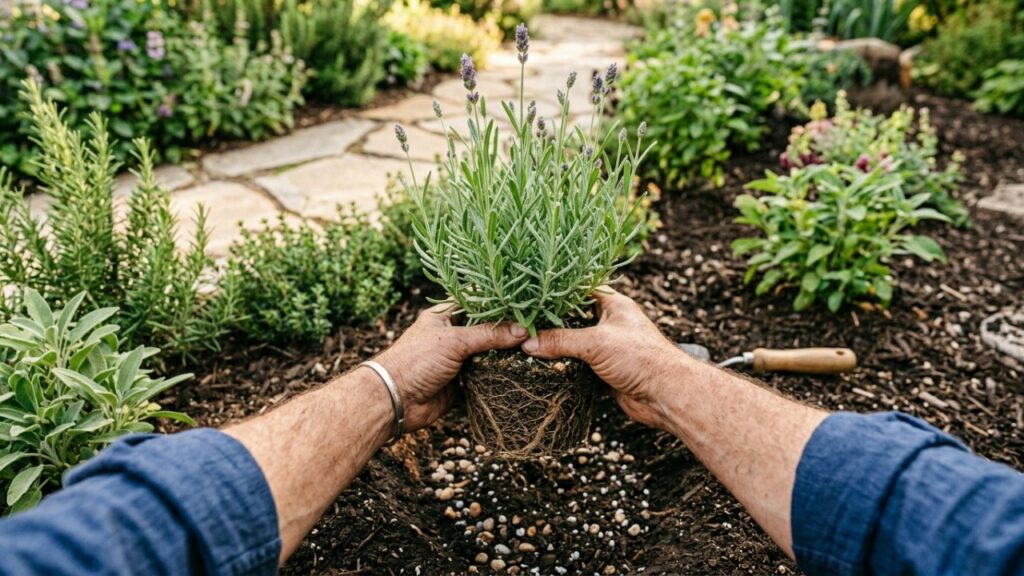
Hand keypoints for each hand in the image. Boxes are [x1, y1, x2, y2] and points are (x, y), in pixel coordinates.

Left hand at [374, 304, 527, 431]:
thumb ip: (488, 335)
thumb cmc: (416, 361)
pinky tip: (519, 370)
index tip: (525, 302)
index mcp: (445, 316)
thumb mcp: (454, 341)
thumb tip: (522, 330)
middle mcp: (452, 335)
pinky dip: (499, 375)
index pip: (477, 303)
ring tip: (533, 348)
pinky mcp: (461, 382)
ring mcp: (457, 360)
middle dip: (507, 331)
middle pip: (486, 330)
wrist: (394, 401)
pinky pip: (485, 376)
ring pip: (488, 353)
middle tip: (535, 328)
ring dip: (505, 354)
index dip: (499, 302)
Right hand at [521, 288, 692, 428]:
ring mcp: (608, 348)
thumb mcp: (596, 342)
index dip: (557, 291)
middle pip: (574, 319)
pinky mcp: (605, 371)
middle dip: (552, 323)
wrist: (667, 395)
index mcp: (614, 305)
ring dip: (556, 348)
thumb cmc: (641, 358)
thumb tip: (528, 343)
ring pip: (575, 344)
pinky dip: (564, 368)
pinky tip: (543, 368)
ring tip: (526, 344)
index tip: (532, 294)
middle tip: (523, 322)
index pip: (580, 290)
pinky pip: (579, 366)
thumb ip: (561, 340)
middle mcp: (610, 323)